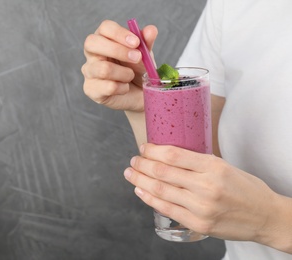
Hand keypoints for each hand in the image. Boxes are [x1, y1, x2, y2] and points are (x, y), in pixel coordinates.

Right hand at [81, 20, 157, 111]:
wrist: (139, 94)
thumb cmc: (137, 70)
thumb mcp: (145, 55)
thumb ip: (147, 42)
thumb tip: (150, 30)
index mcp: (104, 38)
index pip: (105, 28)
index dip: (119, 33)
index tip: (136, 43)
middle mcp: (92, 53)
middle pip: (92, 43)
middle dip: (118, 50)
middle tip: (137, 58)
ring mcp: (89, 71)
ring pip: (103, 68)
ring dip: (124, 73)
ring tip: (131, 76)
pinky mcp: (90, 89)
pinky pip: (108, 87)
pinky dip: (123, 88)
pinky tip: (125, 88)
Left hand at [124, 143, 291, 249]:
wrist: (264, 216)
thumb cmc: (244, 188)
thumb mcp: (224, 166)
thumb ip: (198, 162)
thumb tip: (168, 155)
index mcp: (214, 167)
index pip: (174, 155)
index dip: (153, 150)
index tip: (144, 147)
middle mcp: (206, 187)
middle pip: (163, 172)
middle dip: (142, 164)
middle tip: (134, 159)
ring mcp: (201, 207)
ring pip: (160, 190)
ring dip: (140, 180)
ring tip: (131, 173)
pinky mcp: (198, 224)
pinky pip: (167, 209)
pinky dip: (149, 199)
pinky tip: (140, 191)